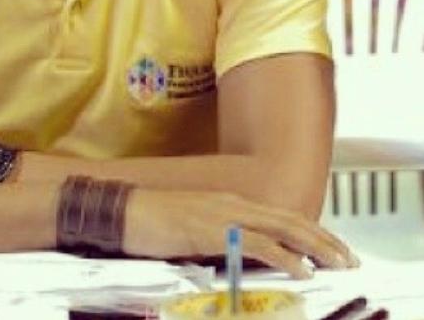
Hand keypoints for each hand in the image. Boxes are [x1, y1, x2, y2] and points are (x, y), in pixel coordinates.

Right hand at [123, 190, 357, 278]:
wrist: (124, 211)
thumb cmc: (153, 222)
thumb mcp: (194, 229)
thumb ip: (221, 238)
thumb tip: (243, 259)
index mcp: (229, 203)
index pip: (279, 216)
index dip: (310, 230)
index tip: (333, 247)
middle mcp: (232, 203)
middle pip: (289, 219)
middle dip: (323, 238)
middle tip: (349, 258)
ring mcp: (224, 214)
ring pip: (282, 229)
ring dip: (315, 247)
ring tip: (339, 263)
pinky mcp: (215, 230)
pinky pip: (258, 244)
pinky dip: (285, 257)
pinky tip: (302, 270)